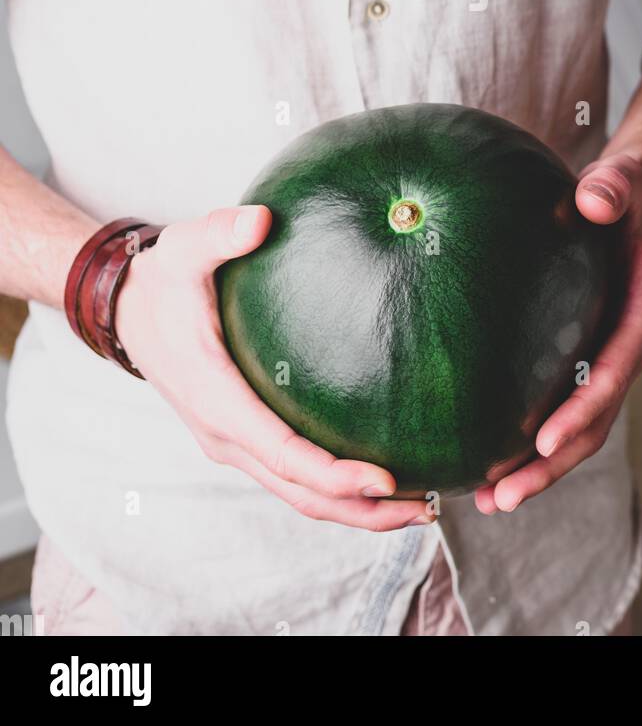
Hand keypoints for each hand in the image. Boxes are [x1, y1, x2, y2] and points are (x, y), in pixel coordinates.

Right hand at [114, 206, 433, 530]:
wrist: (128, 310)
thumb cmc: (163, 281)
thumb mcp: (184, 250)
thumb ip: (220, 233)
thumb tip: (259, 219)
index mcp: (216, 399)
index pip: (283, 453)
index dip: (334, 473)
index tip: (385, 478)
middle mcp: (225, 434)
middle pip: (300, 491)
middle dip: (361, 509)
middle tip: (426, 508)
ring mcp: (234, 441)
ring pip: (298, 492)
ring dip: (355, 508)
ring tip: (420, 504)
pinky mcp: (244, 436)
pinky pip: (293, 474)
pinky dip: (336, 486)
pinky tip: (383, 471)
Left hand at [474, 152, 641, 514]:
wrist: (629, 199)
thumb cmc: (624, 191)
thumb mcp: (622, 182)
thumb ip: (613, 187)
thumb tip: (594, 199)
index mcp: (640, 317)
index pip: (614, 374)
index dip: (582, 412)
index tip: (543, 441)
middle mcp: (623, 349)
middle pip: (594, 422)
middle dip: (551, 465)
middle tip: (503, 496)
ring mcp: (600, 359)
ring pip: (575, 428)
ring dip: (538, 469)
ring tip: (489, 500)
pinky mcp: (577, 358)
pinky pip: (553, 406)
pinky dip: (525, 437)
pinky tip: (481, 454)